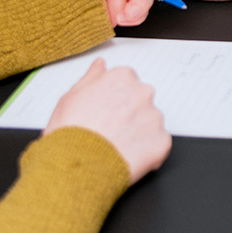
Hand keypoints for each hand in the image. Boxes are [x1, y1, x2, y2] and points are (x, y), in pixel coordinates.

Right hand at [45, 59, 170, 183]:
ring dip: (138, 133)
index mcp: (122, 78)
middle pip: (140, 101)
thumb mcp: (69, 98)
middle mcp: (143, 93)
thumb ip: (90, 78)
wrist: (77, 167)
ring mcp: (154, 118)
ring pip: (150, 123)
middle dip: (129, 115)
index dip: (114, 101)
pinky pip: (157, 145)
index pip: (127, 83)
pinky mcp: (162, 142)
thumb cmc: (69, 134)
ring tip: (114, 147)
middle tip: (109, 131)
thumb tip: (100, 65)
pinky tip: (125, 157)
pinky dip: (145, 152)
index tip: (105, 113)